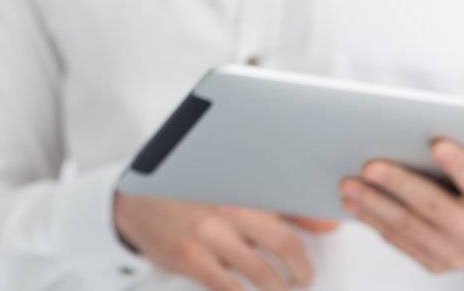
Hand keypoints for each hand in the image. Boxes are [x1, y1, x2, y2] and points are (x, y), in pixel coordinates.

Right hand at [113, 193, 338, 289]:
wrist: (134, 201)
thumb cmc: (188, 194)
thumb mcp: (232, 189)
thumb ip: (281, 204)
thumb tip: (329, 223)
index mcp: (241, 184)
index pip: (292, 205)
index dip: (318, 224)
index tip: (327, 240)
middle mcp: (227, 206)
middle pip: (283, 244)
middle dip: (303, 270)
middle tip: (304, 279)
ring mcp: (207, 234)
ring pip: (261, 274)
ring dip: (279, 290)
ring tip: (282, 290)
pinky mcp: (190, 259)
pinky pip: (229, 289)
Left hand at [339, 140, 463, 273]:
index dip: (460, 166)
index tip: (437, 144)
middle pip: (434, 207)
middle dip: (399, 184)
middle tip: (368, 165)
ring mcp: (456, 255)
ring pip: (408, 226)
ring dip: (373, 204)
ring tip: (347, 183)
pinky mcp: (435, 264)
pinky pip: (399, 240)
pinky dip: (373, 220)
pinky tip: (353, 202)